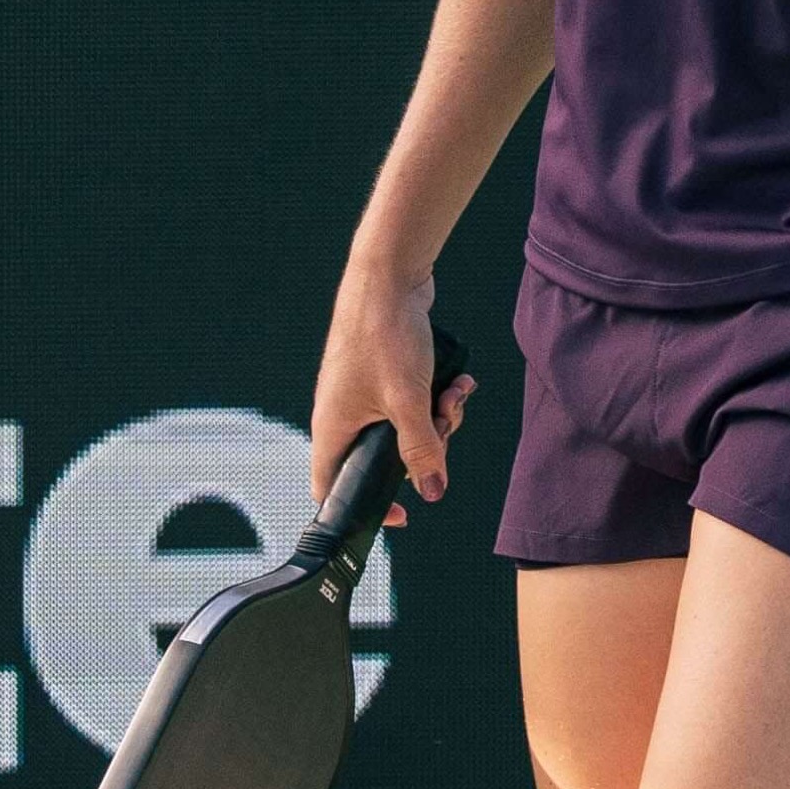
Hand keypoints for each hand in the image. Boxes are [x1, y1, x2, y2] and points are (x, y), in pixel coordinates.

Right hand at [313, 267, 476, 524]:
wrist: (388, 275)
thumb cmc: (384, 334)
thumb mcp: (409, 400)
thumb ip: (422, 449)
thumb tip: (432, 492)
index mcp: (333, 428)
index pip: (331, 489)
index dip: (361, 509)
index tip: (400, 513)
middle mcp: (341, 414)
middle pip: (382, 459)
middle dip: (423, 449)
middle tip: (443, 428)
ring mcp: (361, 393)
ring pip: (403, 429)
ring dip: (437, 419)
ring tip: (454, 395)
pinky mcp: (382, 374)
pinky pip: (411, 402)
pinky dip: (435, 396)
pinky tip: (458, 381)